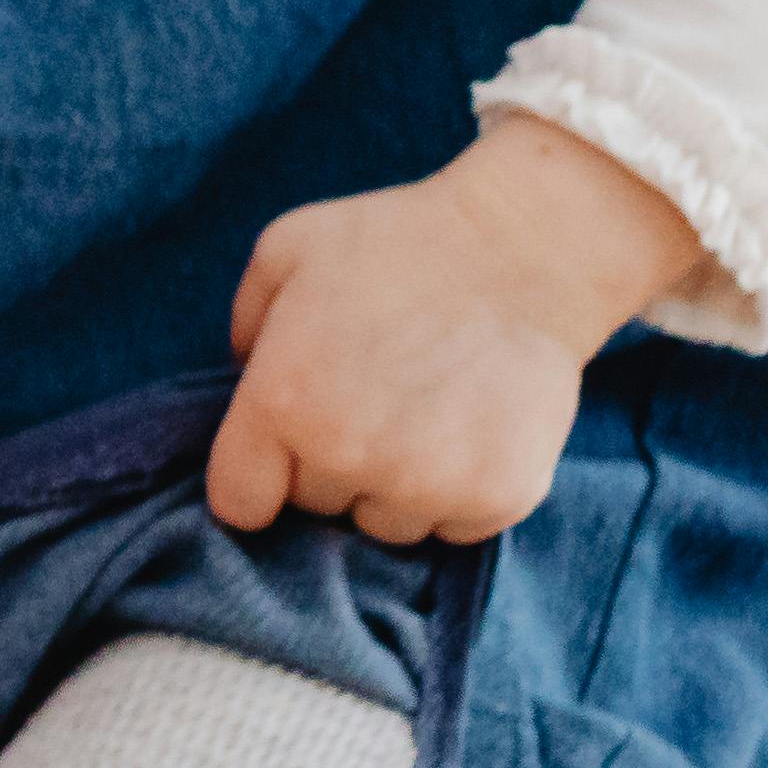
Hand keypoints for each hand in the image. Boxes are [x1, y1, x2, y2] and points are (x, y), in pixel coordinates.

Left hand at [205, 113, 708, 550]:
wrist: (527, 248)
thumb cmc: (400, 241)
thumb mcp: (286, 252)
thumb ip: (245, 326)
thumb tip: (243, 381)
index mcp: (283, 401)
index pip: (240, 501)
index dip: (258, 476)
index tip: (284, 451)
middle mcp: (348, 454)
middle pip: (316, 507)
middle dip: (331, 464)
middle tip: (373, 398)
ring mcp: (427, 483)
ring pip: (386, 523)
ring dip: (397, 484)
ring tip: (426, 410)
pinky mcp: (496, 497)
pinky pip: (454, 526)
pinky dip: (460, 491)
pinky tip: (471, 427)